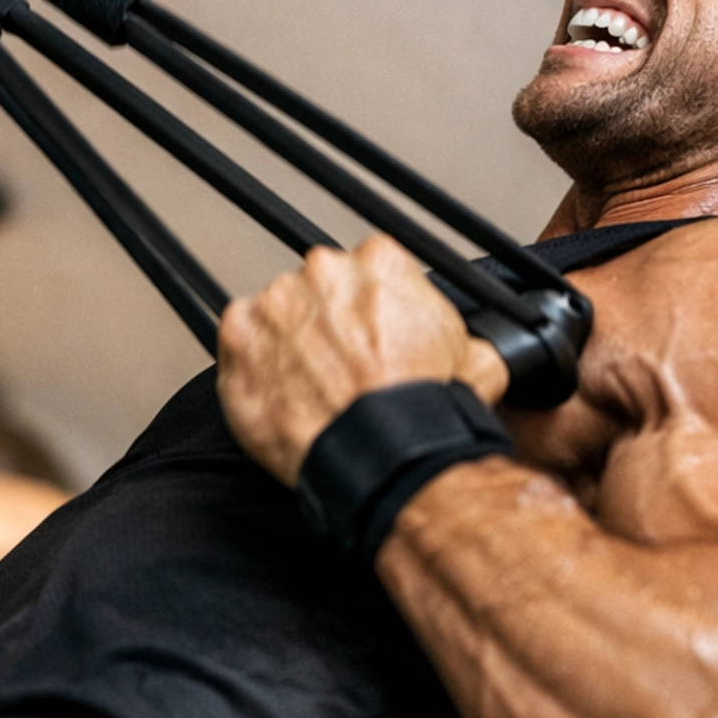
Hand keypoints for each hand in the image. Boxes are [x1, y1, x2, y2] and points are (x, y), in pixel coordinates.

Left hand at [217, 234, 507, 486]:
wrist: (383, 454)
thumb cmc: (421, 412)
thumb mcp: (479, 363)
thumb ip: (465, 338)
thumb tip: (473, 350)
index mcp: (379, 263)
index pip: (369, 271)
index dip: (372, 312)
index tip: (373, 338)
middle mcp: (323, 272)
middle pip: (320, 290)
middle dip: (329, 325)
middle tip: (345, 370)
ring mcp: (276, 303)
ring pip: (278, 314)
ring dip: (291, 344)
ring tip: (313, 388)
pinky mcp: (239, 339)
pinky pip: (238, 342)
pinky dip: (254, 364)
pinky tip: (281, 393)